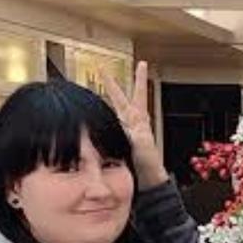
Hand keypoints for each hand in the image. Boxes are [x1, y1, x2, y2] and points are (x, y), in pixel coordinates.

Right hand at [104, 61, 167, 189]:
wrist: (147, 178)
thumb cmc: (147, 161)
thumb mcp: (141, 142)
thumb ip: (132, 130)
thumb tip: (122, 121)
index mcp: (138, 118)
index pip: (134, 94)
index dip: (133, 78)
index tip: (135, 63)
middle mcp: (132, 121)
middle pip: (121, 97)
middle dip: (112, 83)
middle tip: (104, 68)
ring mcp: (126, 130)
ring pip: (114, 110)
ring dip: (106, 100)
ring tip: (98, 88)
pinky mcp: (120, 140)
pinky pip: (109, 125)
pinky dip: (101, 119)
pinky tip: (94, 116)